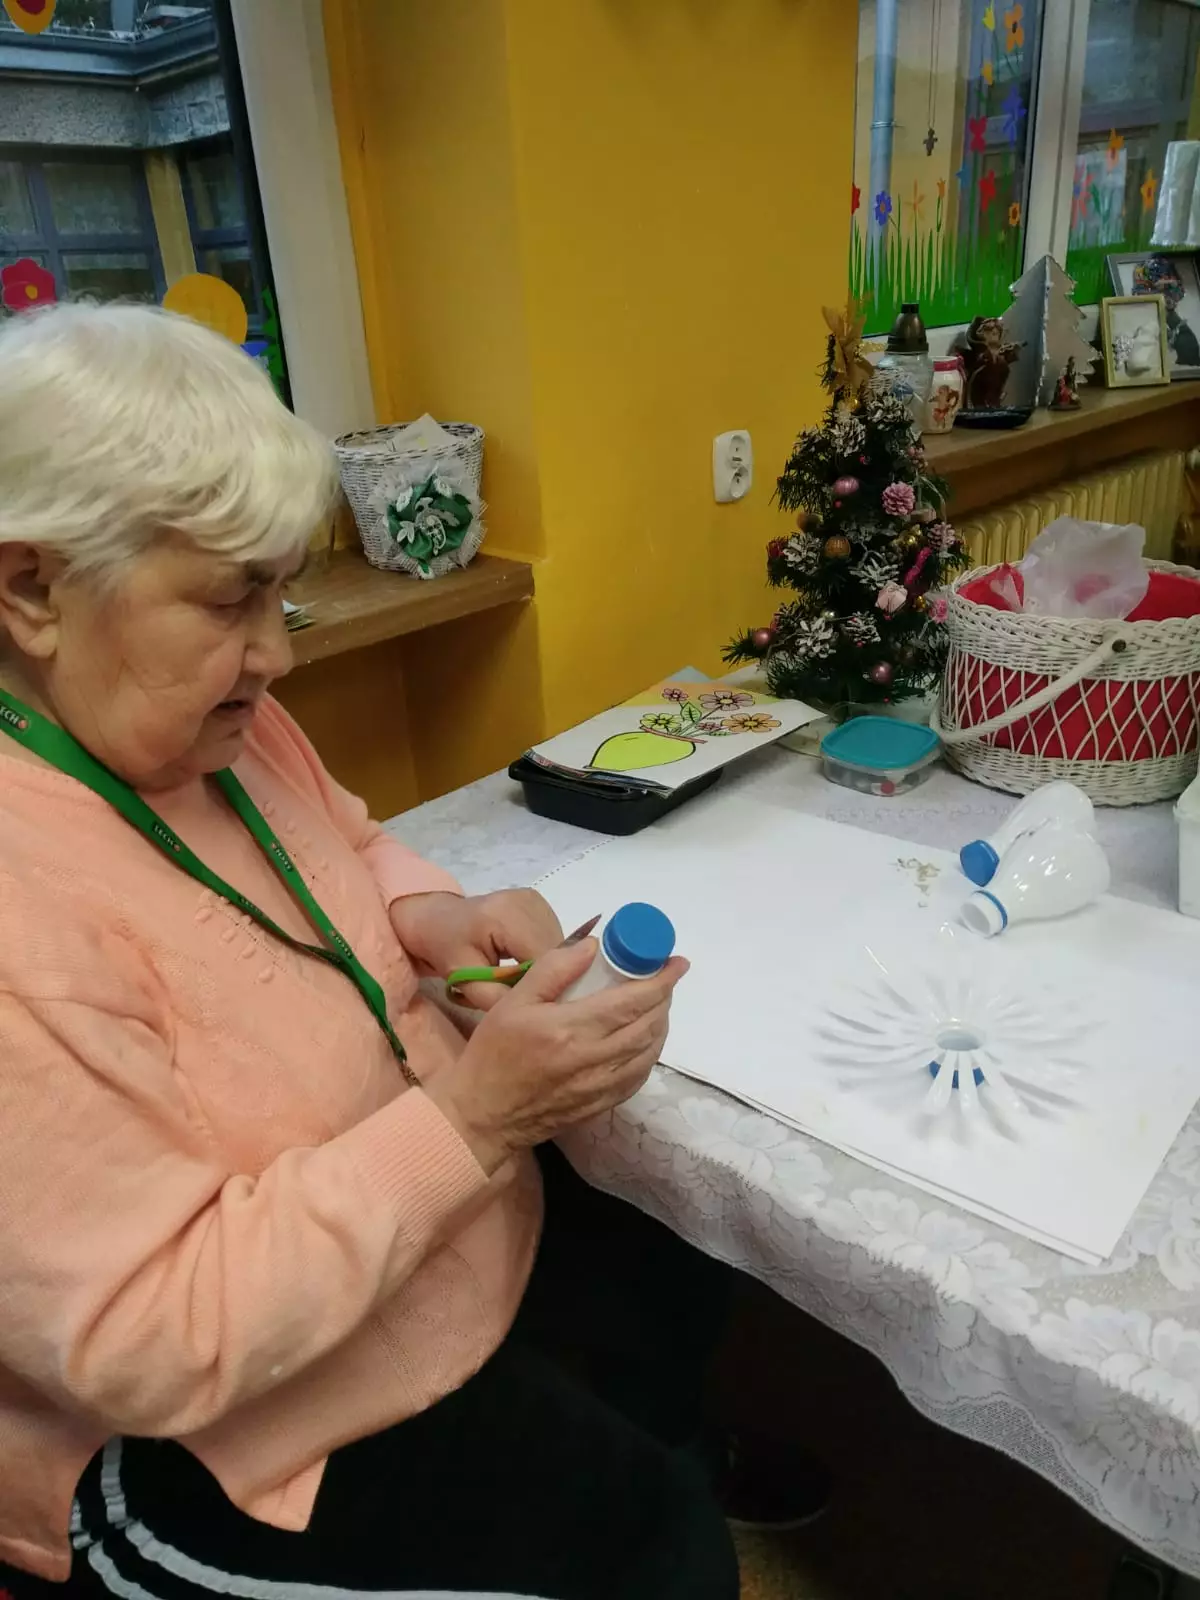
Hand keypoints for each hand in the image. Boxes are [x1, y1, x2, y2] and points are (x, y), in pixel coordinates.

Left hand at [390, 889, 562, 1007]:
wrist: (435, 918)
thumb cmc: (444, 948)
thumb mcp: (464, 979)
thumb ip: (497, 998)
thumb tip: (534, 1014)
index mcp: (505, 917)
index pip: (542, 960)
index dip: (542, 986)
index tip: (534, 1008)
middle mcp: (528, 902)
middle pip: (554, 952)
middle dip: (543, 978)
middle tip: (524, 996)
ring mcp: (536, 900)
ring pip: (558, 946)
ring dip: (545, 967)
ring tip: (520, 978)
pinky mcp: (539, 903)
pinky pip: (552, 937)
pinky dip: (542, 954)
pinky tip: (523, 961)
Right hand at [424, 939, 689, 1173]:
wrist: (482, 1116)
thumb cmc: (493, 1054)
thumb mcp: (513, 1002)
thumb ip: (553, 970)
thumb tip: (593, 946)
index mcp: (571, 1029)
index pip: (632, 1000)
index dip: (662, 980)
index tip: (677, 963)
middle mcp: (592, 1059)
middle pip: (648, 1024)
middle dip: (664, 998)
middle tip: (663, 978)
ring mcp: (600, 1086)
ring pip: (649, 1051)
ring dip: (661, 1024)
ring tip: (657, 1004)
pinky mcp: (600, 1104)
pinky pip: (639, 1076)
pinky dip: (650, 1053)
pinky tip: (644, 1040)